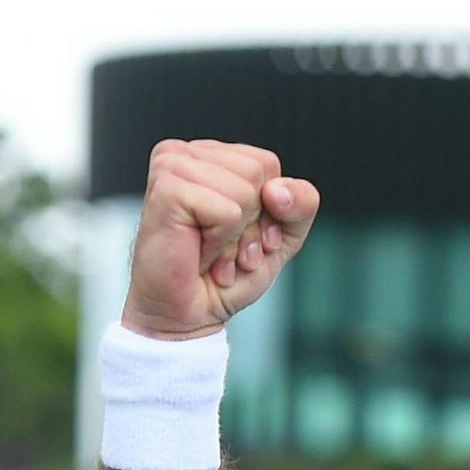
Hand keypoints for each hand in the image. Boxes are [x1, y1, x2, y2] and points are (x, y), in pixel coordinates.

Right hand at [124, 140, 317, 340]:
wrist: (186, 317)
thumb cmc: (225, 277)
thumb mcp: (282, 237)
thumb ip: (301, 203)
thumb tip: (277, 190)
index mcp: (212, 156)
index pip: (268, 163)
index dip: (267, 209)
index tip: (239, 235)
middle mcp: (188, 153)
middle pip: (259, 173)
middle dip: (252, 223)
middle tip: (223, 248)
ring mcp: (173, 166)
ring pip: (246, 191)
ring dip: (235, 237)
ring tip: (210, 253)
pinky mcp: (167, 189)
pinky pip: (228, 212)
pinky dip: (221, 244)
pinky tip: (198, 254)